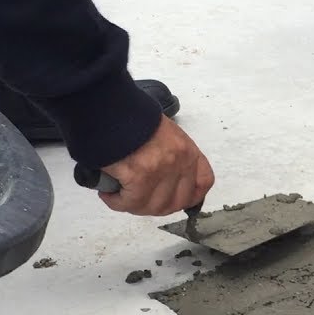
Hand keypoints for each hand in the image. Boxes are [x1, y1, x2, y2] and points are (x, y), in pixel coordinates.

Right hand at [97, 115, 214, 214]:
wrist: (110, 108)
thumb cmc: (130, 117)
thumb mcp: (162, 131)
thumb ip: (169, 154)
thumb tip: (161, 179)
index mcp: (186, 149)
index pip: (203, 181)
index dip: (191, 196)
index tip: (178, 201)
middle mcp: (179, 161)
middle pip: (176, 202)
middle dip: (155, 206)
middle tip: (138, 201)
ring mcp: (161, 170)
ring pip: (152, 206)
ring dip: (134, 205)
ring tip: (120, 196)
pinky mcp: (139, 177)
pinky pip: (130, 203)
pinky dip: (117, 202)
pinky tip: (109, 194)